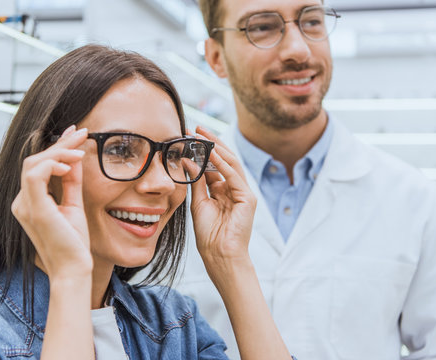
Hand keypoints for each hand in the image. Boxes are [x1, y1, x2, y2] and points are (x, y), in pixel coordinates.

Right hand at [11, 125, 91, 280]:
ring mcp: (25, 205)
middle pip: (35, 161)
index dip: (57, 147)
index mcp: (30, 201)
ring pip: (33, 164)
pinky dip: (52, 165)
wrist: (73, 268)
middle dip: (60, 144)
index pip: (39, 166)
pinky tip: (69, 166)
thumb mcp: (73, 204)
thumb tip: (75, 158)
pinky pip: (35, 175)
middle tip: (82, 133)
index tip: (76, 133)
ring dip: (58, 152)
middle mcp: (22, 201)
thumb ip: (71, 181)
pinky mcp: (34, 209)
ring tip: (80, 150)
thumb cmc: (73, 242)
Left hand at [189, 127, 256, 270]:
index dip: (202, 150)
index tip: (188, 136)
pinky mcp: (248, 199)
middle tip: (196, 128)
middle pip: (224, 160)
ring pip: (231, 164)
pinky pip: (235, 176)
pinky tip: (213, 153)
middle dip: (211, 143)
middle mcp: (234, 189)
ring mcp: (243, 193)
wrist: (219, 256)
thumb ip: (195, 181)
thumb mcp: (198, 202)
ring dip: (217, 148)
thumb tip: (187, 159)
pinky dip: (224, 164)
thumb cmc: (209, 234)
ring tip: (203, 135)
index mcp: (222, 190)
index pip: (213, 164)